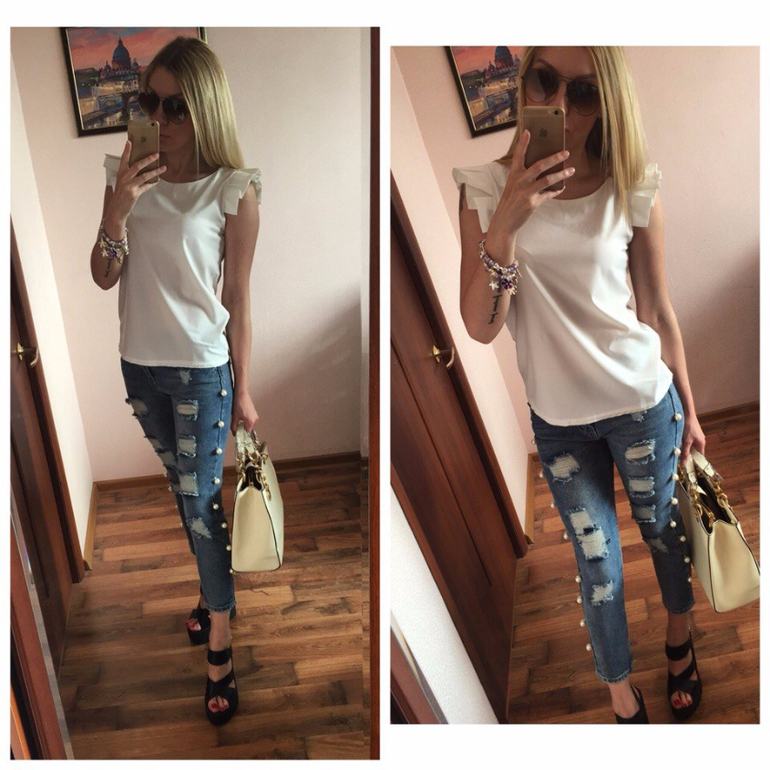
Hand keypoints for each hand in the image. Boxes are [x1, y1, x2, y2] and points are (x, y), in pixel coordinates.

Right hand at [106, 140, 165, 224]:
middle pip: (137, 165)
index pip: (123, 159)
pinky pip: (146, 186)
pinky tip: (158, 181)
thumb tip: (141, 170)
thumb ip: (129, 176)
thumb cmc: (120, 196)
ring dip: (155, 171)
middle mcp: (124, 178)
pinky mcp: (134, 194)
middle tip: (156, 154)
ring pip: (144, 176)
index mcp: (120, 174)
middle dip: (148, 159)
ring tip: (163, 168)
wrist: (117, 210)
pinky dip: (152, 183)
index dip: (127, 151)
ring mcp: (129, 186)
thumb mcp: (122, 184)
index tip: (130, 142)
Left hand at [231, 390, 258, 435]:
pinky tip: (240, 416)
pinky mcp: (254, 412)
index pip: (248, 433)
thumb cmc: (238, 405)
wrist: (241, 394)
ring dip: (244, 424)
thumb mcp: (234, 417)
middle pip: (249, 428)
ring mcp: (255, 415)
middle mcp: (255, 419)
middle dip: (242, 428)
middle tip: (236, 427)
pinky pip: (250, 419)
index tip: (237, 434)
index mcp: (251, 422)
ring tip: (237, 420)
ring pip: (249, 423)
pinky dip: (245, 419)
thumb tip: (234, 434)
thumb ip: (234, 427)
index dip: (242, 434)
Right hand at [485, 129, 574, 255]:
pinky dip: (557, 191)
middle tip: (566, 153)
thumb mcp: (513, 186)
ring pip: (548, 180)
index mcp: (514, 175)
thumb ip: (524, 176)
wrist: (505, 221)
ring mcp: (526, 193)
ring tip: (571, 170)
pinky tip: (562, 188)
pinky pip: (549, 194)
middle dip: (554, 158)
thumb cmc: (510, 201)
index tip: (529, 131)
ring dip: (562, 174)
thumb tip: (544, 167)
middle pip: (539, 165)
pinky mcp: (532, 203)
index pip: (518, 156)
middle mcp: (520, 182)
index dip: (523, 143)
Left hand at [680, 413, 705, 463]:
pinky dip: (684, 444)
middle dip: (689, 456)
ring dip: (686, 450)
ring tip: (679, 454)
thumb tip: (684, 463)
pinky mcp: (692, 433)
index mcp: (701, 444)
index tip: (691, 468)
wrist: (687, 414)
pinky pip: (689, 441)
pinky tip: (678, 445)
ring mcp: (696, 436)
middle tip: (682, 462)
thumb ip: (685, 452)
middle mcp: (700, 440)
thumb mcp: (686, 441)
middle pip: (695, 452)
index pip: (700, 457)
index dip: (696, 462)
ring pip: (691, 446)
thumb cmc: (688, 427)